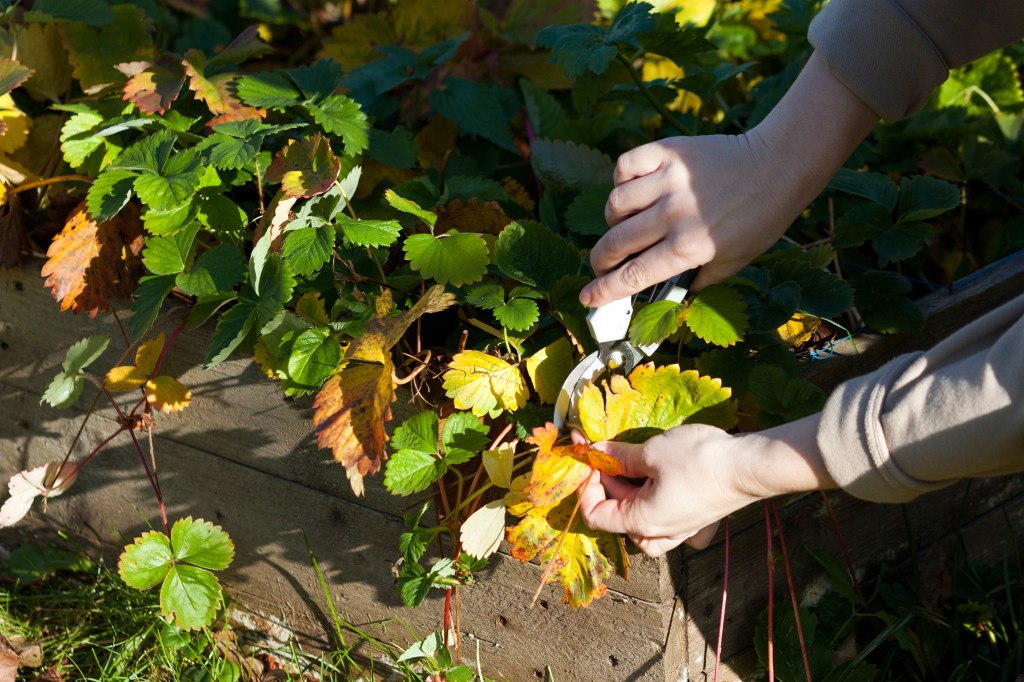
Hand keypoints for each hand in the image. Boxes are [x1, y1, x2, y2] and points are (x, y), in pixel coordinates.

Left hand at [578, 415, 835, 556]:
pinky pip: (662, 515)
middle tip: (611, 447)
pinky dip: (652, 495)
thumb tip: (595, 451)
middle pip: (617, 513)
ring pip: (639, 518)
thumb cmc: (699, 461)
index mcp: (640, 523)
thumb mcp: (651, 452)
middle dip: (609, 479)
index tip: (591, 457)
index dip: (586, 484)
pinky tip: (660, 471)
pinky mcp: (694, 520)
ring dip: (630, 488)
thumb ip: (619, 455)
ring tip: (637, 459)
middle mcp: (658, 534)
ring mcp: (679, 530)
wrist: (749, 467)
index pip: (594, 514)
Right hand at [579, 51, 878, 307]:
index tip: (586, 299)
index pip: (633, 276)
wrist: (778, 166)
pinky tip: (635, 187)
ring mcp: (669, 180)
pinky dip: (622, 179)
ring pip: (615, 204)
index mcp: (689, 248)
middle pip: (616, 242)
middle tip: (602, 264)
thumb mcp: (733, 261)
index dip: (604, 291)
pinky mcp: (668, 151)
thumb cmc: (760, 220)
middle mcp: (674, 214)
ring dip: (613, 219)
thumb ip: (697, 280)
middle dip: (601, 260)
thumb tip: (665, 296)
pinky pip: (625, 166)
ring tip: (625, 223)